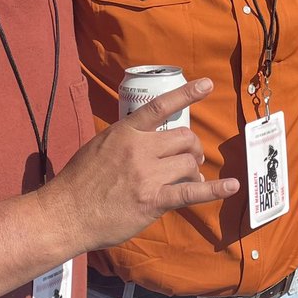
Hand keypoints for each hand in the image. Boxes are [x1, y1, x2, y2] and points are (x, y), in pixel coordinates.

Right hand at [39, 78, 239, 253]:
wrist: (66, 212)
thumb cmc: (79, 180)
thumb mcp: (100, 144)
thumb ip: (125, 137)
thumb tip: (146, 137)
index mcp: (126, 131)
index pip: (160, 106)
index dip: (186, 94)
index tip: (207, 85)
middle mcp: (140, 149)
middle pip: (184, 139)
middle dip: (193, 148)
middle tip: (192, 158)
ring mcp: (147, 175)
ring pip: (188, 164)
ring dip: (194, 170)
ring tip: (192, 178)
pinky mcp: (153, 200)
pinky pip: (190, 192)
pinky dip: (214, 189)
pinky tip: (231, 186)